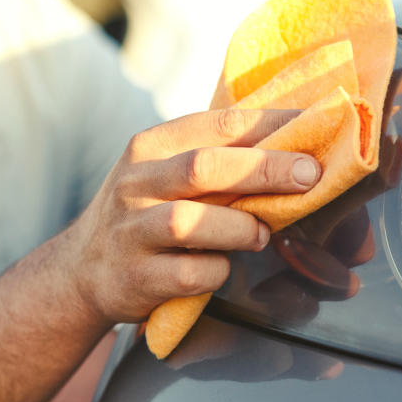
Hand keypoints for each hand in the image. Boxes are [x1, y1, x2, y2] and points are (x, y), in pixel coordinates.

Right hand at [61, 109, 320, 323]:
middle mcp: (136, 183)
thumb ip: (220, 157)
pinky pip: (189, 273)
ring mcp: (131, 231)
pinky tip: (222, 269)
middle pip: (205, 167)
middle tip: (311, 176)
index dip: (273, 125)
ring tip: (261, 233)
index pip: (219, 123)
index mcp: (151, 146)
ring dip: (239, 228)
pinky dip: (217, 271)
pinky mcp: (136, 278)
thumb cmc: (149, 212)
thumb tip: (303, 149)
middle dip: (267, 170)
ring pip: (190, 223)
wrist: (84, 269)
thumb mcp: (168, 171)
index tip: (317, 129)